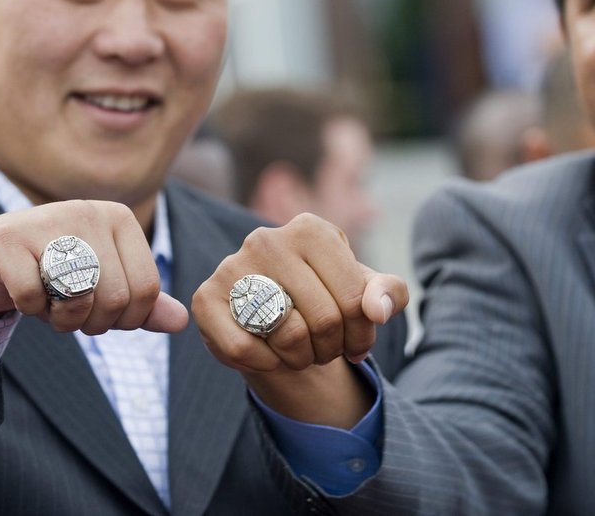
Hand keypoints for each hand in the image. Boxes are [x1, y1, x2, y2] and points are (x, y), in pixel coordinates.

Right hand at [0, 200, 187, 334]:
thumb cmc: (55, 273)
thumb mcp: (105, 286)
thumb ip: (143, 303)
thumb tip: (181, 321)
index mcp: (119, 219)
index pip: (146, 289)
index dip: (127, 319)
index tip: (103, 312)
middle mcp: (88, 212)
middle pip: (116, 298)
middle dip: (94, 322)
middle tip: (72, 311)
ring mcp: (47, 222)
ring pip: (80, 297)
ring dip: (64, 319)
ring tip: (51, 302)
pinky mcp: (8, 240)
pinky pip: (33, 298)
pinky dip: (30, 310)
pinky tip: (24, 292)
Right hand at [192, 213, 407, 426]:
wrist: (272, 319)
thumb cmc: (325, 299)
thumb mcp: (365, 292)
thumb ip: (388, 293)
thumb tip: (377, 310)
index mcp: (312, 230)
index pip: (354, 296)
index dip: (363, 333)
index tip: (357, 342)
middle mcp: (268, 239)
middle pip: (325, 319)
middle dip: (332, 349)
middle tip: (325, 350)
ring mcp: (232, 265)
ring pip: (288, 336)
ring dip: (302, 359)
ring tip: (300, 351)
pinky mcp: (206, 297)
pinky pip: (245, 349)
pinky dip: (266, 364)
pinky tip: (269, 354)